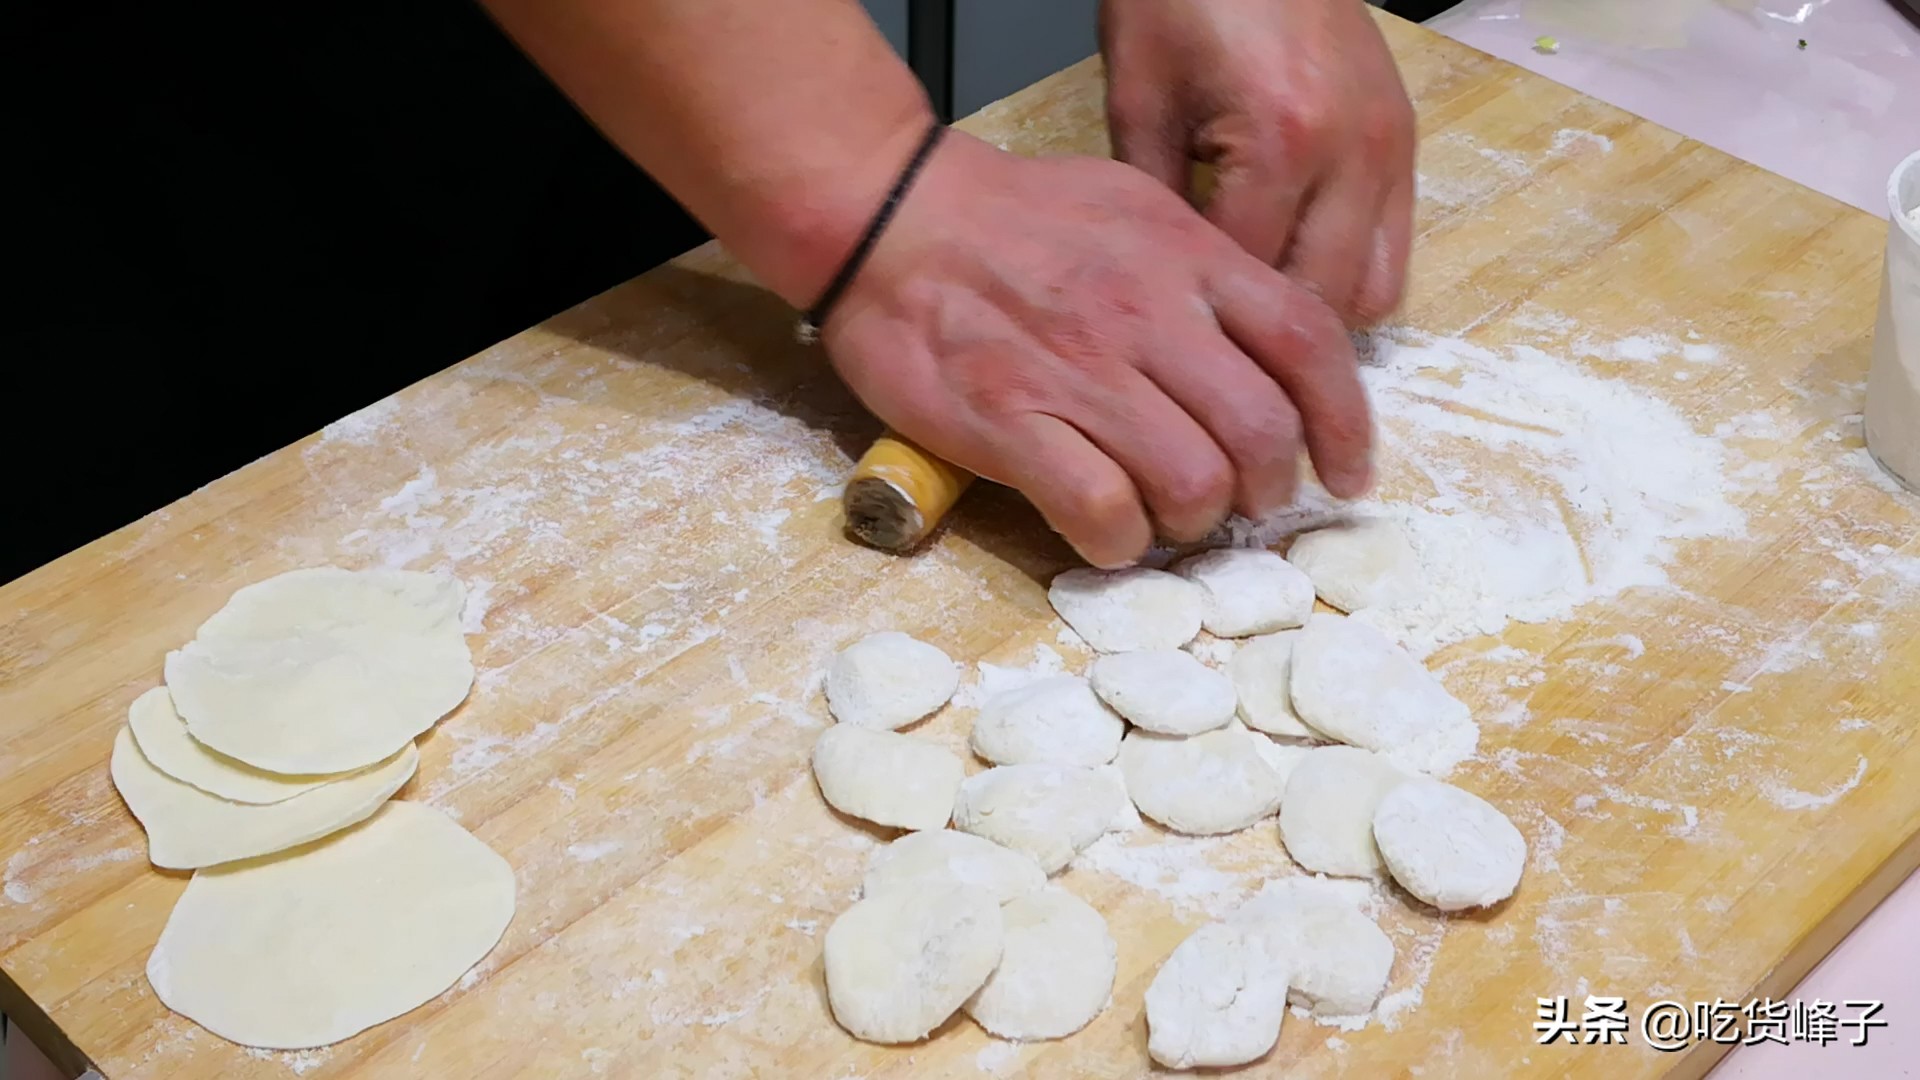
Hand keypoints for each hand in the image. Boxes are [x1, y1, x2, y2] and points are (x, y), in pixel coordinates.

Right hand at [821, 132, 1371, 567]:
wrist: (890, 217)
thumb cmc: (1012, 217)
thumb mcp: (1134, 207)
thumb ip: (1204, 270)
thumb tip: (1264, 341)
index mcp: (1187, 256)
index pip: (1309, 343)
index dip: (1346, 425)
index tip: (1346, 474)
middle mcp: (1148, 314)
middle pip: (1261, 432)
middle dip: (1265, 490)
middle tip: (1237, 503)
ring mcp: (1079, 371)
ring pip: (1192, 483)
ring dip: (1191, 523)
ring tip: (1164, 518)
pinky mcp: (1011, 422)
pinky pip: (1102, 509)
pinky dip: (1118, 540)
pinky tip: (1105, 530)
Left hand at [1099, 0, 1415, 327]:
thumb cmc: (1180, 0)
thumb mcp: (1140, 103)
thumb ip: (1155, 206)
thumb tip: (1168, 294)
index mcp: (1282, 142)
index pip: (1251, 283)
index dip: (1208, 322)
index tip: (1174, 341)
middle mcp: (1353, 153)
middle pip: (1323, 304)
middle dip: (1270, 335)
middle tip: (1217, 346)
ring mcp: (1390, 148)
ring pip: (1374, 290)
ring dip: (1319, 308)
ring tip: (1261, 310)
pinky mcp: (1404, 140)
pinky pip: (1394, 244)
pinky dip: (1349, 267)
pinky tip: (1293, 259)